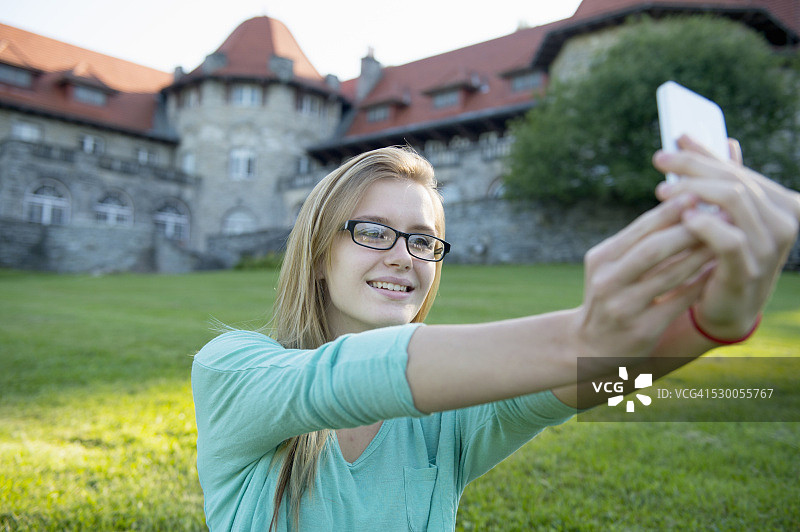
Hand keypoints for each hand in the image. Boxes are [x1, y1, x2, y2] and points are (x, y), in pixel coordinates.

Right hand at [573, 194, 714, 360]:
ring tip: (725, 240)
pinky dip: (700, 284)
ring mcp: (623, 307)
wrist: (590, 346)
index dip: (670, 212)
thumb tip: (682, 205)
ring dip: (701, 256)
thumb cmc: (611, 295)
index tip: (698, 195)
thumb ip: (639, 242)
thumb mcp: (612, 266)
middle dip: (690, 231)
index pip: (639, 229)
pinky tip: (717, 272)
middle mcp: (608, 281)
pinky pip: (678, 302)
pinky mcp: (642, 330)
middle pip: (653, 249)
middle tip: (721, 216)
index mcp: (601, 259)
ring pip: (669, 275)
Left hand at [653, 135, 799, 339]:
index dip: (704, 152)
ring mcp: (770, 247)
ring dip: (694, 191)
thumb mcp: (721, 214)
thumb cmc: (721, 254)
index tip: (672, 142)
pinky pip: (729, 239)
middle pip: (735, 180)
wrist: (725, 306)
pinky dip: (704, 224)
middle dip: (694, 167)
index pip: (738, 169)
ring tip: (662, 190)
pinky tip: (683, 216)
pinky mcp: (749, 270)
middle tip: (660, 161)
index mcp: (782, 202)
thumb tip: (694, 136)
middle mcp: (785, 221)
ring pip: (733, 201)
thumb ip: (714, 177)